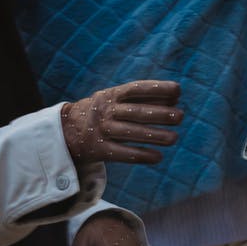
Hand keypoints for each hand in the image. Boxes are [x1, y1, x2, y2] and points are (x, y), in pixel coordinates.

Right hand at [61, 81, 181, 164]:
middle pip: (136, 112)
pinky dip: (141, 155)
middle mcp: (106, 111)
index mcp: (112, 95)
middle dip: (160, 114)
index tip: (177, 90)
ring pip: (130, 133)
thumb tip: (175, 97)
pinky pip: (122, 154)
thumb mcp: (116, 98)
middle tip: (180, 116)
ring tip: (174, 138)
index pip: (136, 89)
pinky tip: (158, 157)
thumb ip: (143, 98)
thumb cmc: (103, 111)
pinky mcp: (98, 150)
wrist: (66, 130)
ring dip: (155, 136)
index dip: (157, 88)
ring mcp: (101, 130)